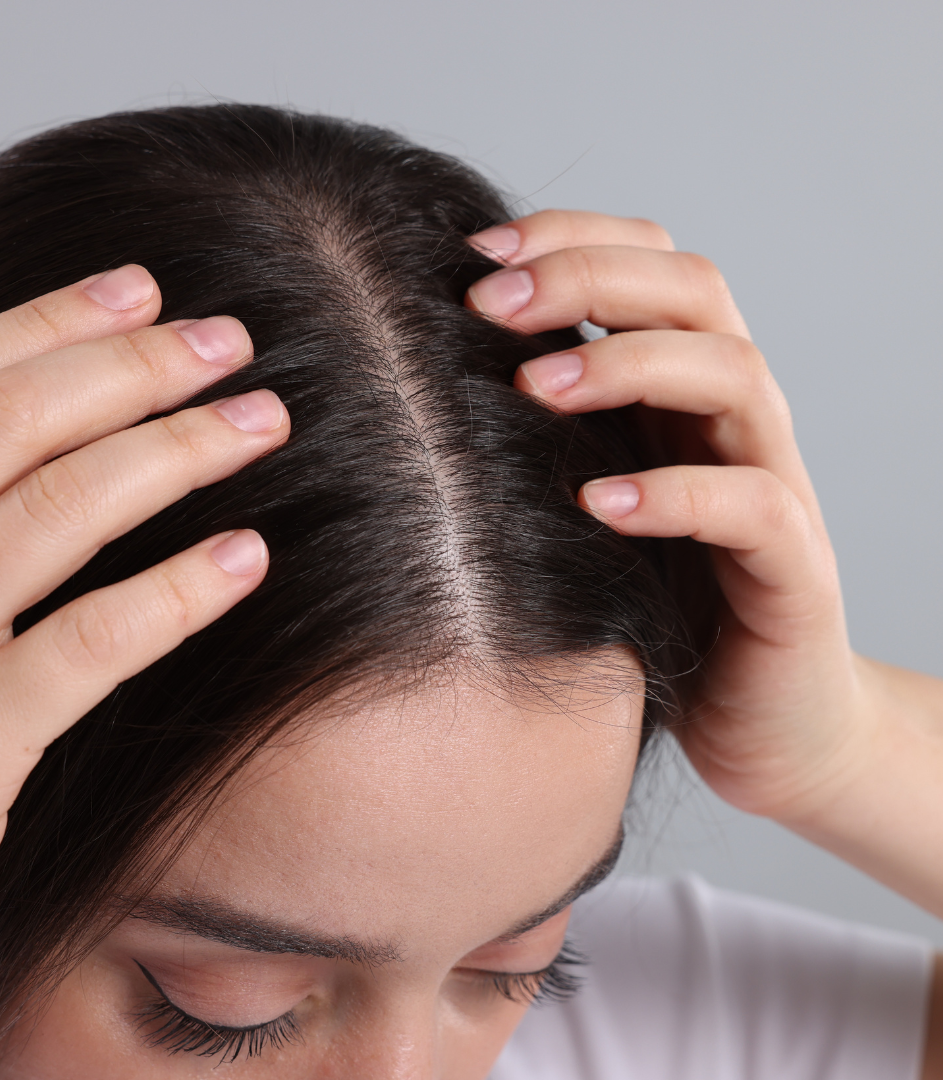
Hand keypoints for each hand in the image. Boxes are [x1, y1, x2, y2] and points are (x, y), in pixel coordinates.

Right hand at [0, 266, 288, 1028]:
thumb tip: (53, 421)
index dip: (48, 324)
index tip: (144, 288)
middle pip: (5, 429)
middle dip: (131, 370)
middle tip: (232, 341)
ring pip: (51, 516)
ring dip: (175, 454)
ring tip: (264, 423)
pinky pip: (86, 645)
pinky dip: (177, 590)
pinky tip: (247, 554)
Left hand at [465, 212, 942, 920]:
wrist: (759, 716)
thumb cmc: (652, 603)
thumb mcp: (583, 503)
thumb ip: (542, 440)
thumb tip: (417, 383)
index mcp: (682, 391)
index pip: (651, 264)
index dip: (570, 237)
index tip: (471, 255)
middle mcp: (732, 420)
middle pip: (695, 290)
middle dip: (588, 277)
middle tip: (486, 303)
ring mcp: (773, 484)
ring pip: (733, 375)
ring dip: (627, 364)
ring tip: (535, 387)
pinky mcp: (793, 569)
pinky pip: (753, 505)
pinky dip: (673, 493)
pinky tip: (597, 504)